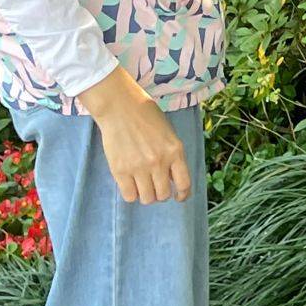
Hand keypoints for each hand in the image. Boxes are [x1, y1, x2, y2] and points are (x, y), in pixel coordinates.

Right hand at [75, 68, 191, 203]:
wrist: (121, 107)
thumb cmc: (146, 117)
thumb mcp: (168, 134)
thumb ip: (172, 156)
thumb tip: (172, 180)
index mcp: (175, 151)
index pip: (184, 183)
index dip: (183, 194)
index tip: (179, 197)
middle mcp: (159, 162)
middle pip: (163, 195)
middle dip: (160, 193)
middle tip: (155, 186)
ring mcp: (139, 167)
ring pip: (146, 198)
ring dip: (146, 195)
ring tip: (142, 185)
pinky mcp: (120, 171)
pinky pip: (129, 196)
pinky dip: (131, 194)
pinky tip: (130, 184)